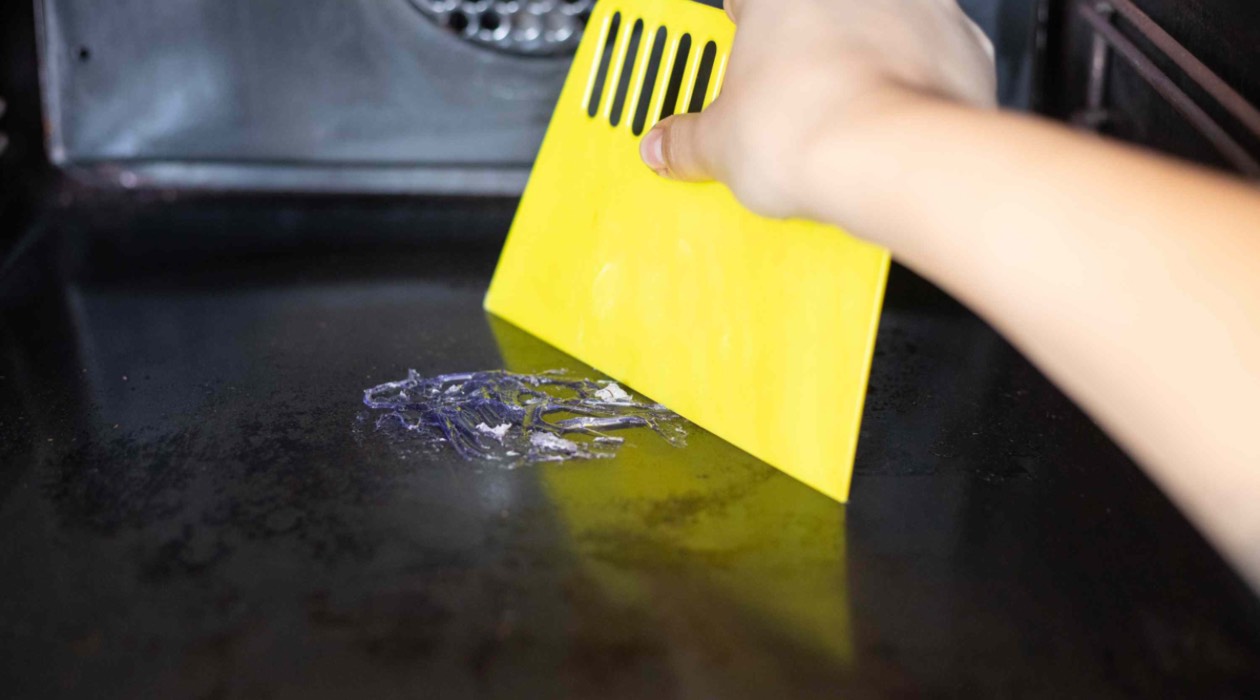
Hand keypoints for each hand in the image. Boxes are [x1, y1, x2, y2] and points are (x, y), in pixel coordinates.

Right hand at [639, 0, 995, 220]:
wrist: (892, 159)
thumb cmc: (809, 129)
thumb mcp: (718, 145)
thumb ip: (685, 141)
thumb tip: (664, 146)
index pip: (744, 2)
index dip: (738, 31)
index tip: (737, 59)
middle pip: (818, 15)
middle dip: (803, 52)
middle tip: (787, 98)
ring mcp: (915, 6)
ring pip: (879, 30)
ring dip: (862, 62)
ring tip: (842, 117)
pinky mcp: (962, 44)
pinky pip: (930, 59)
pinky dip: (913, 86)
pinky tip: (891, 124)